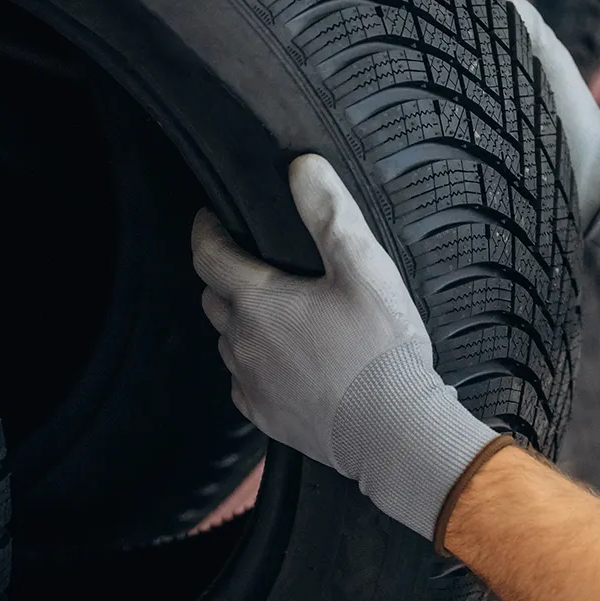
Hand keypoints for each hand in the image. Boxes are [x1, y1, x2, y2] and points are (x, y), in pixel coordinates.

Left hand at [191, 154, 506, 539]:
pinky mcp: (265, 416)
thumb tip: (301, 167)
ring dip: (243, 321)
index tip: (211, 217)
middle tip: (253, 260)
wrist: (394, 433)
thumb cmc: (381, 351)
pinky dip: (257, 364)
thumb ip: (329, 213)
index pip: (207, 254)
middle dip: (225, 274)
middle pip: (214, 297)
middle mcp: (241, 343)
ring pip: (228, 340)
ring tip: (278, 311)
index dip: (206, 229)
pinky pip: (245, 382)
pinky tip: (288, 361)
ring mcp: (251, 384)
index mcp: (257, 302)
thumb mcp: (363, 268)